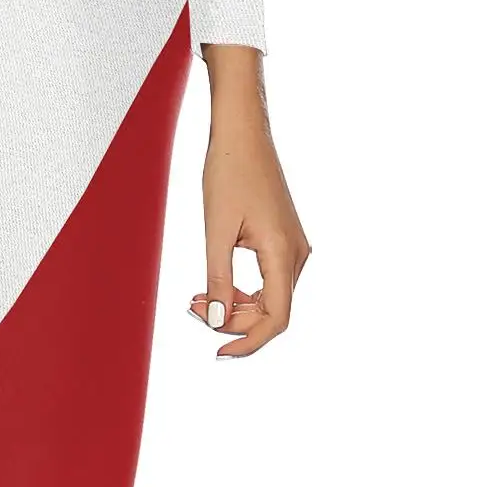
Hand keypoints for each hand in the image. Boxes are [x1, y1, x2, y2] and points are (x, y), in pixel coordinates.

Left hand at [184, 45, 309, 358]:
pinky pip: (268, 280)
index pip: (276, 318)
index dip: (248, 342)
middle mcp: (296, 254)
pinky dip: (241, 290)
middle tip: (191, 308)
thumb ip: (216, 279)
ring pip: (269, 297)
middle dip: (232, 320)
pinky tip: (213, 285)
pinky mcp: (284, 239)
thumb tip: (214, 320)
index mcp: (283, 253)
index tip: (219, 354)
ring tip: (194, 297)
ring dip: (235, 305)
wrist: (243, 133)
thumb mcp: (216, 230)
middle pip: (272, 312)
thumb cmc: (229, 173)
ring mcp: (293, 247)